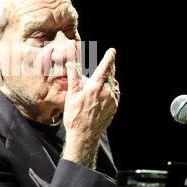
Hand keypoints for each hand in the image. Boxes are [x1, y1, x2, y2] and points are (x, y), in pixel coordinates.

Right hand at [62, 48, 119, 167]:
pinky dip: (110, 90)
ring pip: (113, 85)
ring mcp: (112, 101)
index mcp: (95, 87)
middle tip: (107, 63)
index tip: (112, 51)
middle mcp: (106, 92)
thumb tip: (71, 64)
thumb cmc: (75, 117)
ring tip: (101, 81)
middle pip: (110, 75)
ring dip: (109, 80)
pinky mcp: (114, 108)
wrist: (84, 135)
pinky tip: (103, 93)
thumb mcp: (71, 96)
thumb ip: (74, 78)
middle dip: (109, 68)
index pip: (104, 68)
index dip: (109, 58)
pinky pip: (114, 95)